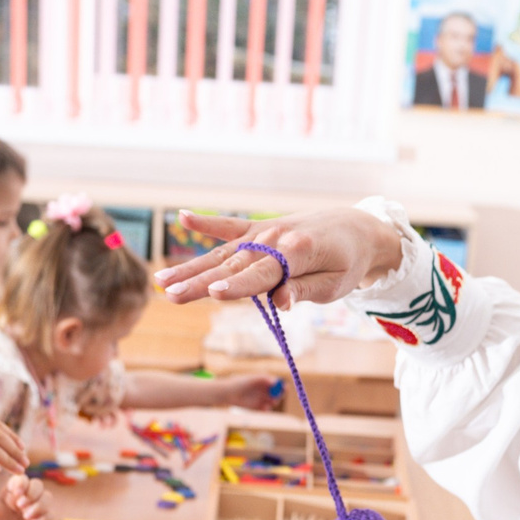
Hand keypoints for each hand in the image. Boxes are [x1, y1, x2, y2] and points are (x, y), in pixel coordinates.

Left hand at [0, 472, 49, 519]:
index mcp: (8, 493)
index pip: (21, 479)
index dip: (22, 483)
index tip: (17, 493)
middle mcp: (22, 499)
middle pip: (37, 484)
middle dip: (33, 493)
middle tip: (22, 506)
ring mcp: (32, 511)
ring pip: (48, 497)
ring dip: (41, 505)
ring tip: (27, 518)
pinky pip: (51, 514)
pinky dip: (45, 518)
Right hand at [155, 209, 408, 309]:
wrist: (356, 227)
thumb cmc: (347, 263)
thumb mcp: (336, 284)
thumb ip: (305, 291)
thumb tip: (279, 302)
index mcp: (298, 253)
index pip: (262, 274)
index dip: (238, 286)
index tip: (212, 294)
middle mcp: (276, 238)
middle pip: (233, 265)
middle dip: (200, 281)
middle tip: (170, 295)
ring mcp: (264, 232)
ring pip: (223, 252)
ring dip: (192, 266)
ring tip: (163, 280)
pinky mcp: (260, 229)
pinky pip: (231, 226)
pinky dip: (207, 223)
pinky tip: (182, 217)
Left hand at [217, 373, 283, 409]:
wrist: (228, 393)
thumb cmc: (239, 383)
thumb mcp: (252, 379)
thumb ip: (263, 379)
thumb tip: (275, 381)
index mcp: (265, 381)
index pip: (278, 383)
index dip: (282, 386)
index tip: (284, 388)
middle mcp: (265, 390)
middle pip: (278, 393)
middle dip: (279, 395)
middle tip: (277, 397)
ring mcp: (262, 399)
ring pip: (273, 402)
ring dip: (273, 402)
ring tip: (270, 402)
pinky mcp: (257, 407)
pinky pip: (266, 409)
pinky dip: (266, 409)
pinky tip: (264, 408)